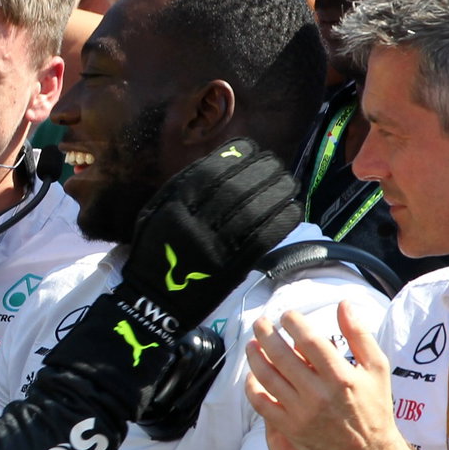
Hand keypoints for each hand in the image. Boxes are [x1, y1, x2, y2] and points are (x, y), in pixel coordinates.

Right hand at [44, 139, 300, 388]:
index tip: (254, 149)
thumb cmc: (155, 252)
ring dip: (279, 192)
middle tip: (277, 164)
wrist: (155, 300)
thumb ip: (182, 189)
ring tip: (290, 182)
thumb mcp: (156, 213)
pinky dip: (282, 220)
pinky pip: (264, 237)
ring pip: (255, 210)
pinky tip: (293, 208)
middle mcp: (196, 221)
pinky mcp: (233, 265)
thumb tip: (219, 164)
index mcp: (175, 205)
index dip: (238, 156)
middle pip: (239, 187)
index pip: (214, 171)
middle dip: (263, 170)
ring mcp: (216, 244)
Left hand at [244, 300, 412, 449]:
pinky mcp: (290, 429)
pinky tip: (253, 375)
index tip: (287, 315)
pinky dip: (252, 387)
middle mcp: (319, 394)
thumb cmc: (374, 407)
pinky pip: (262, 404)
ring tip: (251, 344)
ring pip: (267, 378)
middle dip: (266, 334)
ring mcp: (302, 412)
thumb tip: (343, 304)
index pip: (308, 341)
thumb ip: (360, 334)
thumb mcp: (377, 368)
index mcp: (341, 376)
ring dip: (255, 356)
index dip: (293, 323)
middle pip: (282, 356)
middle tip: (261, 323)